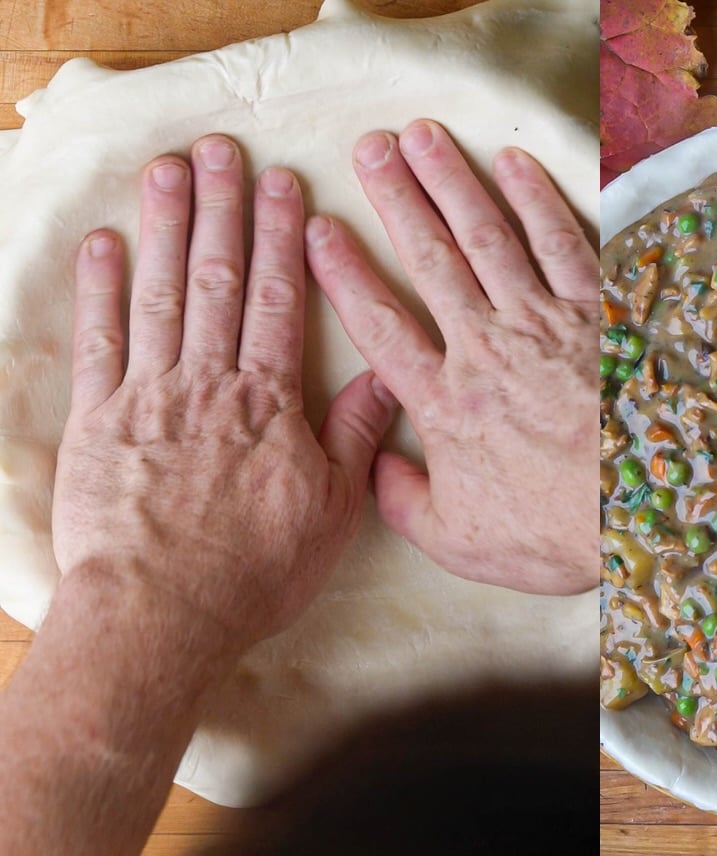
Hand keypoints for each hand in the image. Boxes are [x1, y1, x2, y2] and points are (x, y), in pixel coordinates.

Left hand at [52, 135, 395, 666]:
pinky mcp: (98, 424)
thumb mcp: (330, 515)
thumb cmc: (251, 575)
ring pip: (160, 295)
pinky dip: (101, 290)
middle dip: (222, 210)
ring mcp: (148, 398)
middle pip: (217, 281)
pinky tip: (106, 246)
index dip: (281, 240)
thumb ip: (354, 438)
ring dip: (164, 227)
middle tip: (221, 151)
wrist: (161, 611)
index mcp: (268, 405)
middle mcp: (208, 386)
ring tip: (169, 170)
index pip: (277, 303)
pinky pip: (100, 342)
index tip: (283, 186)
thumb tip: (387, 379)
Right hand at [305, 121, 595, 596]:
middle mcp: (486, 350)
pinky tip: (514, 163)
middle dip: (396, 197)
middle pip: (430, 259)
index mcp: (445, 405)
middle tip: (370, 148)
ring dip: (453, 180)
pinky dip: (535, 197)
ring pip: (487, 236)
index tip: (318, 231)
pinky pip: (560, 241)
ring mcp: (543, 325)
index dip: (344, 275)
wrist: (639, 516)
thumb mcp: (460, 543)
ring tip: (423, 135)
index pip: (380, 326)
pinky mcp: (596, 315)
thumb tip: (374, 468)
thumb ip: (404, 502)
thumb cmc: (553, 536)